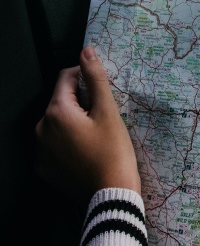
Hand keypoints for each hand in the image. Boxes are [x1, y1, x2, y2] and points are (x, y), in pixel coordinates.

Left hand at [35, 45, 140, 199]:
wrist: (110, 195)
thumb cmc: (112, 151)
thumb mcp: (108, 110)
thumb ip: (96, 77)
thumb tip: (86, 51)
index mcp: (56, 112)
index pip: (66, 77)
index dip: (86, 75)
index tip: (102, 87)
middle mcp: (41, 129)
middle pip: (62, 100)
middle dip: (81, 99)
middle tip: (103, 113)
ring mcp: (40, 150)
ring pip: (58, 121)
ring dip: (74, 119)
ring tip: (96, 131)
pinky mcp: (44, 167)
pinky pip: (54, 142)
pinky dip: (68, 139)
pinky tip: (87, 147)